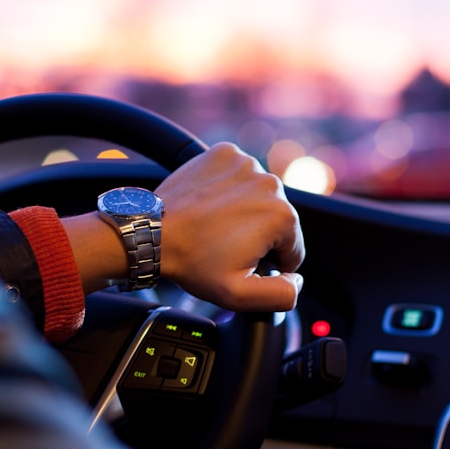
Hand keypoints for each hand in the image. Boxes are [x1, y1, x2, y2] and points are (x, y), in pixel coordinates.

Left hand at [156, 142, 304, 311]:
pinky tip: (211, 205)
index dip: (269, 263)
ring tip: (216, 226)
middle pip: (277, 220)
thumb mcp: (240, 295)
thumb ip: (281, 295)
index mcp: (282, 216)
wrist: (153, 232)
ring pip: (259, 197)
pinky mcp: (225, 153)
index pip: (293, 248)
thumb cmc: (192, 261)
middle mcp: (270, 183)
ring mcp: (246, 163)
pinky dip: (230, 189)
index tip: (241, 262)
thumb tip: (297, 280)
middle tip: (224, 246)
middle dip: (258, 236)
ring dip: (245, 211)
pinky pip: (239, 176)